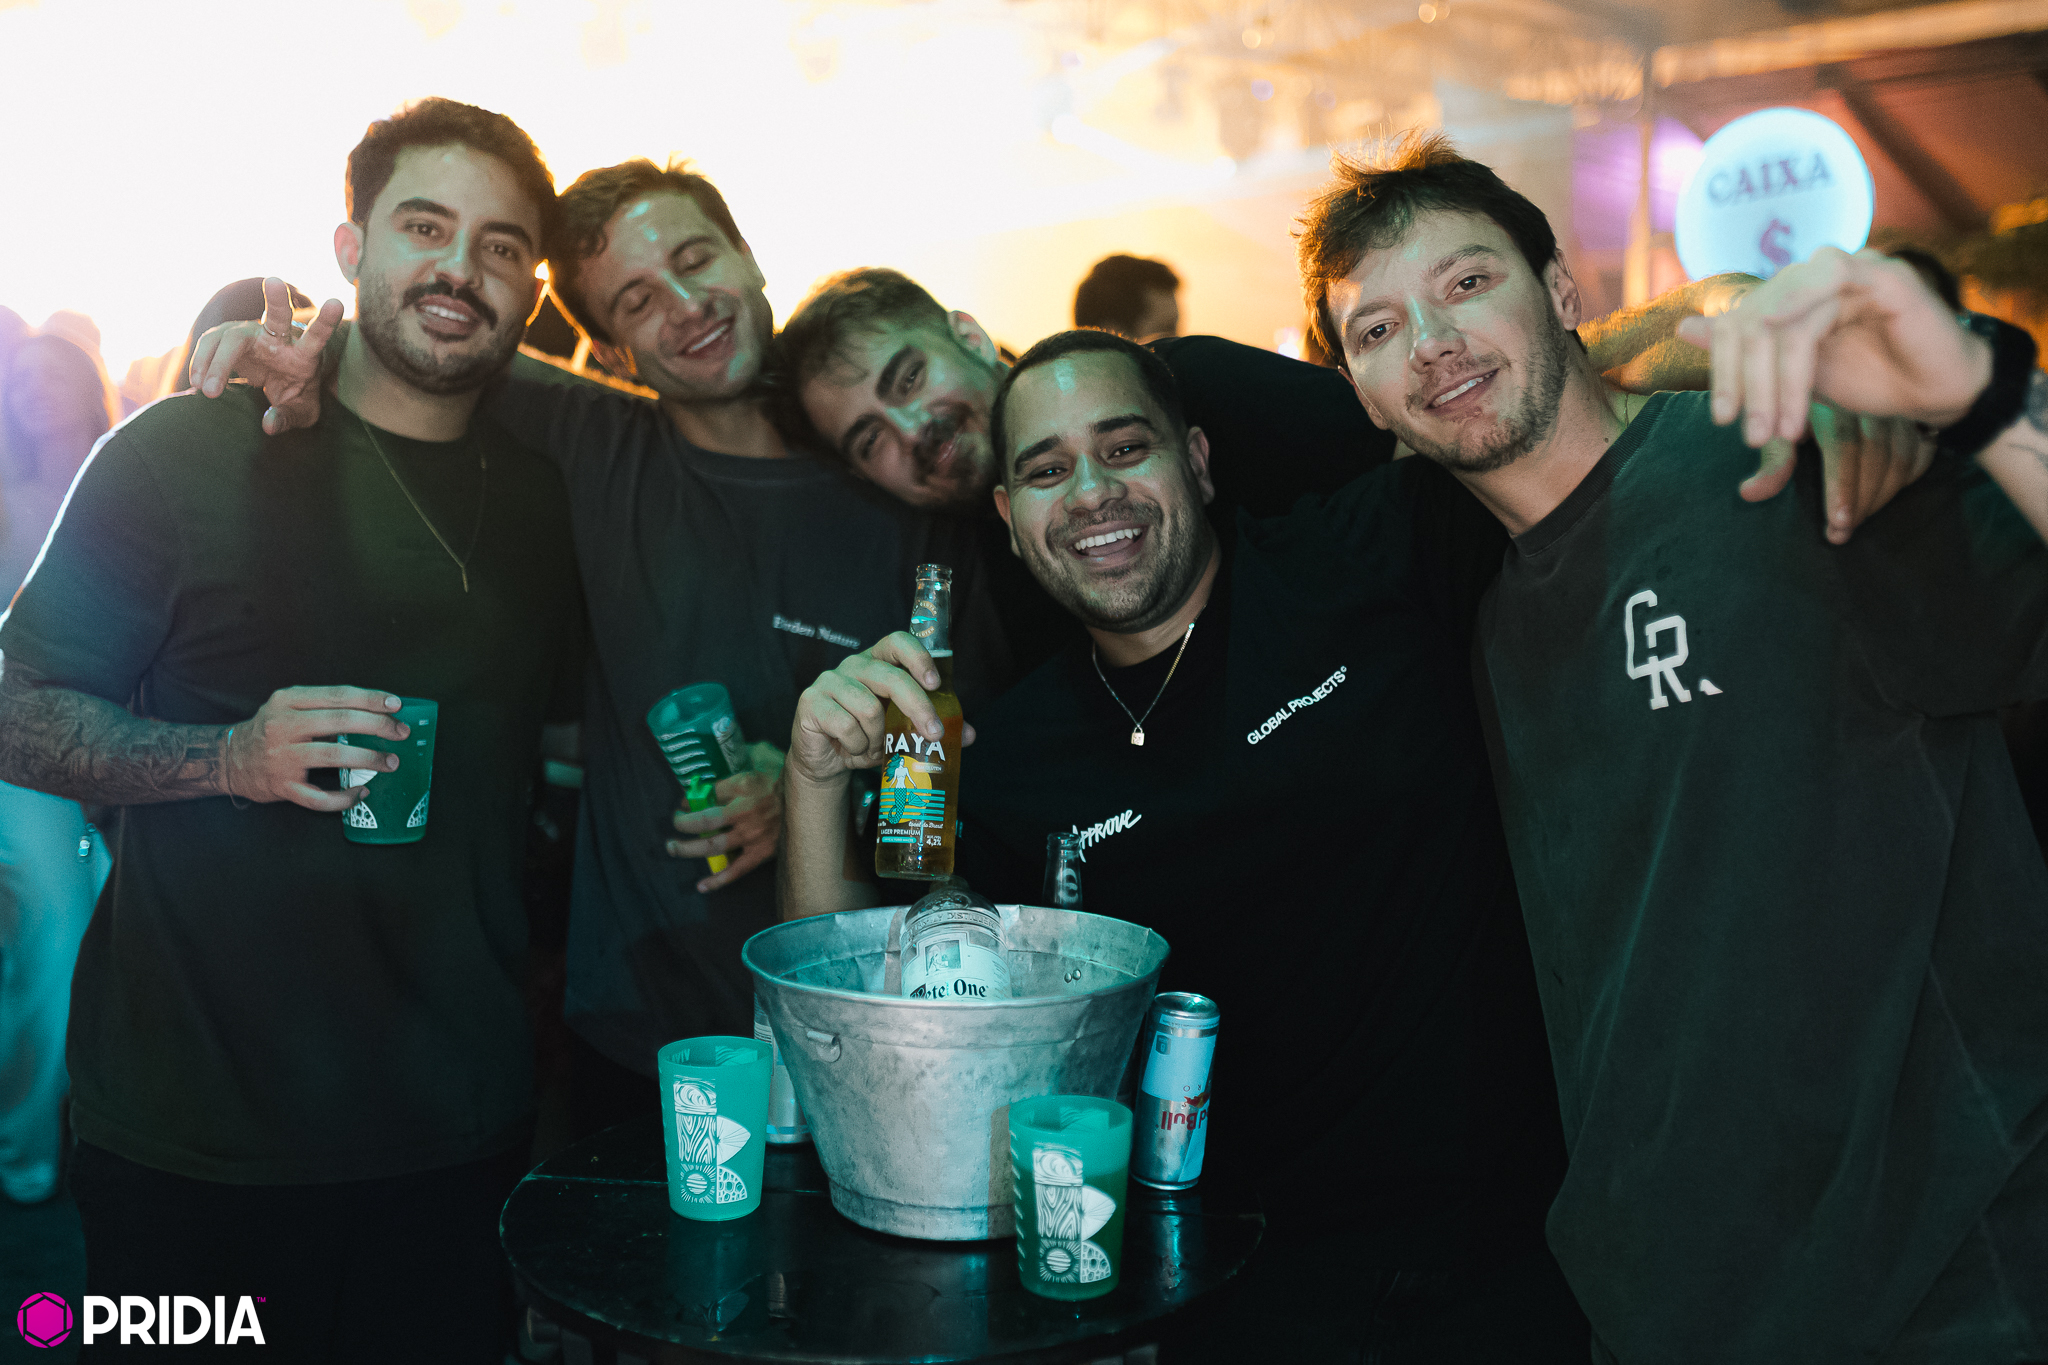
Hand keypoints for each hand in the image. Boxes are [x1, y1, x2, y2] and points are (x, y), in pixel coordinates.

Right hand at [186, 277, 337, 434]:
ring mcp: (252, 333)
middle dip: (277, 299)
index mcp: (304, 355)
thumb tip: (268, 425)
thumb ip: (287, 418)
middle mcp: (279, 337)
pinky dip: (202, 363)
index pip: (316, 338)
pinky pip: (211, 344)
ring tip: (207, 391)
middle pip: (277, 316)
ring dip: (216, 361)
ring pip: (231, 335)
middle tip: (274, 281)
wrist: (278, 382)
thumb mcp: (299, 412)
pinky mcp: (229, 336)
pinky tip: (198, 383)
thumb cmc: (295, 395)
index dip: (326, 322)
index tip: (338, 303)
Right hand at [222, 686, 408, 810]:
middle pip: (341, 721)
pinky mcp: (281, 787)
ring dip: (369, 759)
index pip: (337, 695)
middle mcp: (282, 726)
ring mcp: (281, 758)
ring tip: (391, 763)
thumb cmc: (271, 731)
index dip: (370, 699)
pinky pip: (320, 797)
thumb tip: (376, 712)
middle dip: (378, 726)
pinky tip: (361, 792)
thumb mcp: (288, 708)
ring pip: (335, 756)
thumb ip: (323, 707)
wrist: (229, 760)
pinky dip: (345, 798)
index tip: (396, 705)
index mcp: (287, 701)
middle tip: (401, 733)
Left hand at [668, 741, 787, 892]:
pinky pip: (736, 870)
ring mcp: (752, 835)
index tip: (684, 803)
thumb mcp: (763, 755)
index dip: (691, 799)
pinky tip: (702, 885)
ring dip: (689, 849)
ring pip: (713, 846)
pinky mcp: (762, 852)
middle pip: (703, 823)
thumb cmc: (787, 774)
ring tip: (673, 848)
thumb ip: (743, 753)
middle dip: (682, 825)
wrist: (815, 797)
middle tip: (672, 826)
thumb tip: (723, 750)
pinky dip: (718, 880)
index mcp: (744, 785)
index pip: (708, 793)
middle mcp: (744, 812)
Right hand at [790, 633, 975, 786]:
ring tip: (873, 747)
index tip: (935, 683)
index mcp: (878, 662)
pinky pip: (846, 725)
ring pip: (869, 708)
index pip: (898, 642)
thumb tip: (968, 734)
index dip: (918, 657)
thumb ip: (931, 725)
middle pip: (891, 678)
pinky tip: (853, 749)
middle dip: (918, 707)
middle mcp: (854, 665)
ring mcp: (829, 681)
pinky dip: (857, 745)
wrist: (826, 759)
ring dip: (877, 737)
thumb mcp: (901, 730)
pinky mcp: (811, 702)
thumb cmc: (867, 736)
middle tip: (935, 735)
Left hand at [1676, 246, 1990, 446]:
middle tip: (1751, 435)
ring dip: (1778, 379)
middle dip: (1748, 384)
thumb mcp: (1796, 374)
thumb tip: (1685, 326)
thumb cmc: (1872, 379)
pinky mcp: (1884, 275)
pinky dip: (1802, 306)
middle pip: (1753, 321)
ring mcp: (1850, 270)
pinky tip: (1786, 349)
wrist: (1939, 392)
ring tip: (1782, 431)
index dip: (1722, 370)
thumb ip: (1746, 351)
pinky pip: (1832, 277)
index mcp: (1791, 296)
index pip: (1737, 323)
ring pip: (1786, 317)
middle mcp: (1814, 275)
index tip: (1722, 419)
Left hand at [1738, 404, 1935, 542]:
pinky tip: (1888, 496)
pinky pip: (1922, 449)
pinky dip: (1909, 476)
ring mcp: (1897, 406)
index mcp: (1832, 400)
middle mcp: (1869, 399)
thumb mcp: (1781, 428)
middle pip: (1875, 455)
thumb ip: (1773, 461)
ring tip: (1860, 521)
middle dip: (1861, 500)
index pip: (1842, 447)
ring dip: (1883, 494)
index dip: (1842, 487)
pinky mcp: (1916, 413)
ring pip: (1902, 455)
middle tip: (1842, 532)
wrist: (1832, 370)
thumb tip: (1750, 493)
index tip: (1838, 522)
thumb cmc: (1800, 406)